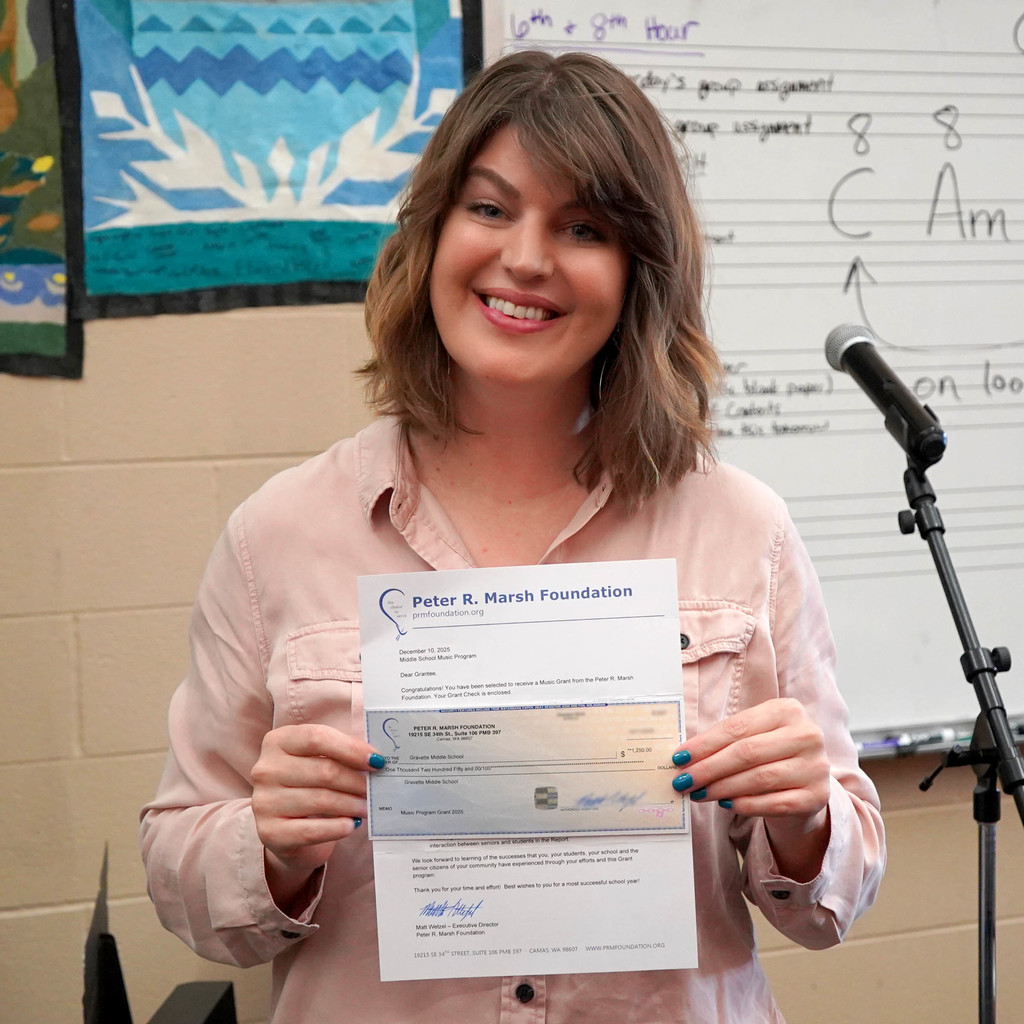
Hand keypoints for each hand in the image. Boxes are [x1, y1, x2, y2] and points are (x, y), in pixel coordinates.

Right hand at [251, 724, 382, 906]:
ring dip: (352, 804)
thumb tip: (377, 758)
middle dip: (356, 781)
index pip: (317, 738)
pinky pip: (311, 830)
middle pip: (323, 770)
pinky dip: (337, 827)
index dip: (351, 749)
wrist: (286, 829)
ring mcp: (264, 802)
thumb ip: (343, 752)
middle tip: (376, 789)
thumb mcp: (319, 760)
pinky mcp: (269, 832)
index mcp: (277, 741)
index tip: (377, 760)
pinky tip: (351, 825)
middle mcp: (265, 769)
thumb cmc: (308, 786)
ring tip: (368, 807)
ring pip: (321, 800)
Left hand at [670, 698, 830, 879]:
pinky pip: (774, 802)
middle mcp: (807, 735)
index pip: (738, 727)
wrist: (804, 786)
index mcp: (787, 710)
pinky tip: (725, 803)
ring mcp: (816, 766)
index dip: (705, 744)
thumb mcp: (753, 737)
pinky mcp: (817, 796)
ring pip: (759, 778)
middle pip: (747, 752)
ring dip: (722, 787)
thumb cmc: (769, 756)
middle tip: (683, 780)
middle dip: (709, 768)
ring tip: (698, 793)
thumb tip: (684, 756)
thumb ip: (724, 741)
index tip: (679, 757)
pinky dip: (745, 804)